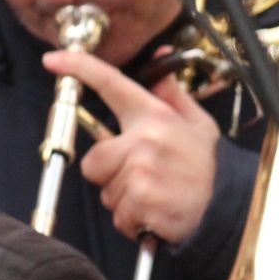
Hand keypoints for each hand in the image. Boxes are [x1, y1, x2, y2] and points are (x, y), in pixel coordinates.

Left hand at [44, 48, 218, 244]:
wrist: (226, 205)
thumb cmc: (202, 165)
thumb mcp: (196, 122)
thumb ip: (170, 93)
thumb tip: (159, 59)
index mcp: (155, 116)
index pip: (112, 84)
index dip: (79, 68)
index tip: (53, 60)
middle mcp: (145, 140)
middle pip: (93, 161)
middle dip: (110, 173)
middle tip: (142, 176)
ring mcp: (141, 172)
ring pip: (105, 191)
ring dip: (123, 198)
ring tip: (153, 193)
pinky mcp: (141, 202)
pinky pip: (117, 216)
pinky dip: (132, 220)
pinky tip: (155, 211)